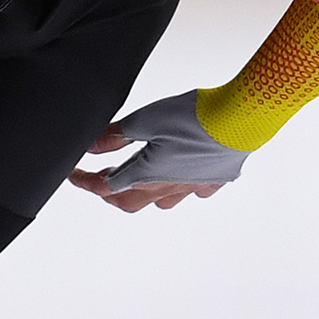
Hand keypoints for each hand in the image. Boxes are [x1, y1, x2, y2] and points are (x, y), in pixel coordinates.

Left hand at [67, 125, 224, 211]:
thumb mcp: (146, 119)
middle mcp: (169, 187)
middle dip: (110, 192)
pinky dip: (182, 185)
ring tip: (138, 176)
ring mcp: (194, 186)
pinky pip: (195, 191)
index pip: (105, 186)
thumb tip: (90, 146)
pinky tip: (183, 172)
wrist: (245, 119)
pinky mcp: (216, 178)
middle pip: (130, 202)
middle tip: (100, 178)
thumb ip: (115, 135)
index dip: (85, 181)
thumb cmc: (197, 117)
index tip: (74, 175)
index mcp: (147, 175)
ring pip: (161, 200)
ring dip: (143, 192)